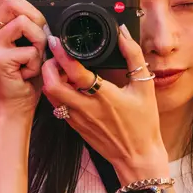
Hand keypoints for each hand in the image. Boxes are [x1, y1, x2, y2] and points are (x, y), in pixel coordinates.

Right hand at [0, 0, 49, 118]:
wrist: (17, 106)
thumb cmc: (27, 76)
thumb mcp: (31, 43)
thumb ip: (33, 23)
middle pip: (14, 2)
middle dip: (38, 16)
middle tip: (43, 36)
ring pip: (25, 23)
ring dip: (40, 41)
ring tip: (36, 58)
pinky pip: (29, 49)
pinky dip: (37, 62)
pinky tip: (29, 73)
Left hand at [43, 25, 166, 180]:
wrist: (137, 158)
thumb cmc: (144, 124)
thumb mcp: (144, 87)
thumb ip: (134, 57)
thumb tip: (123, 34)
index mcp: (104, 97)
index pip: (76, 73)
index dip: (62, 55)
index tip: (57, 41)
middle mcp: (86, 108)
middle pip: (52, 85)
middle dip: (48, 66)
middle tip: (55, 55)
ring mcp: (78, 119)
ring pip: (51, 96)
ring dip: (51, 79)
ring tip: (61, 68)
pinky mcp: (75, 126)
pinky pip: (58, 106)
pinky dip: (57, 92)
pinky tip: (68, 85)